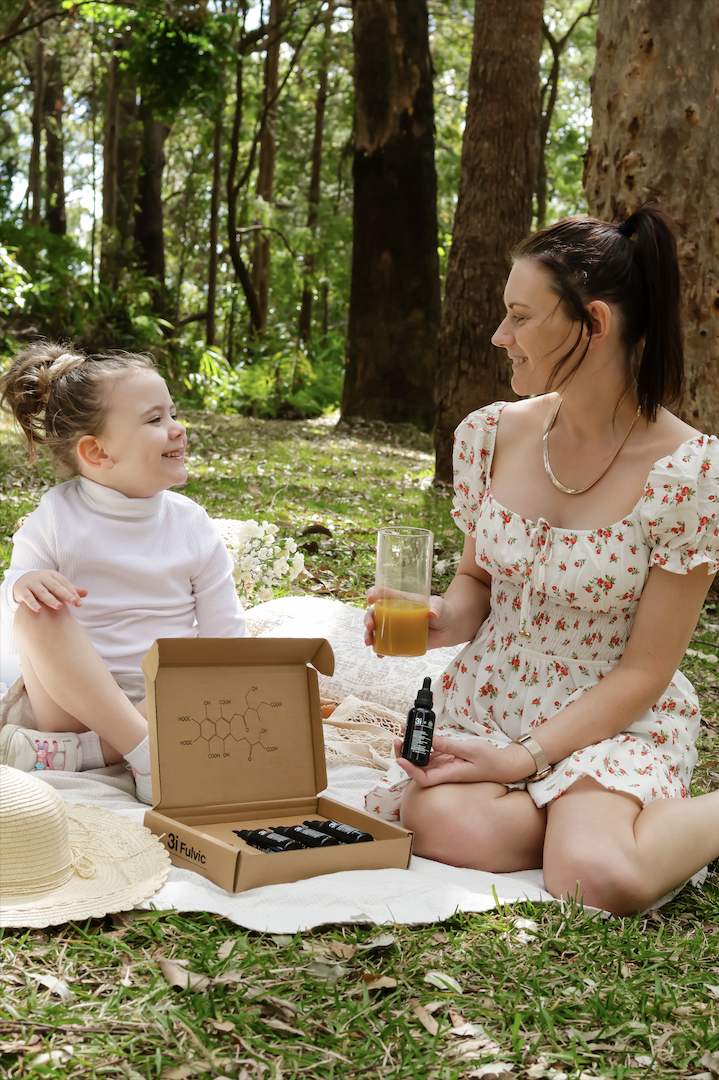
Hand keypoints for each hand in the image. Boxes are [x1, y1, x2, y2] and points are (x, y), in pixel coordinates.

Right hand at [13, 570, 87, 612]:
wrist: (20, 580)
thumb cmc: (43, 584)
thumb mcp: (55, 584)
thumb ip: (70, 589)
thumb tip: (86, 593)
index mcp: (52, 575)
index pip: (64, 583)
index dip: (72, 592)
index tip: (79, 602)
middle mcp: (42, 577)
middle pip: (55, 586)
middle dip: (65, 594)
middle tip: (74, 602)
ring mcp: (31, 583)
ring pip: (42, 592)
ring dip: (50, 599)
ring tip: (59, 607)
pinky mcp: (21, 590)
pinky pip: (27, 597)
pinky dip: (33, 603)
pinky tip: (39, 610)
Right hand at [363, 588, 451, 652]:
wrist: (448, 628)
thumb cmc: (441, 612)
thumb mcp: (439, 605)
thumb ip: (436, 607)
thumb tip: (433, 613)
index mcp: (400, 600)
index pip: (382, 593)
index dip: (373, 593)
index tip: (370, 598)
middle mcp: (394, 613)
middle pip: (374, 613)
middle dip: (368, 619)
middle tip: (370, 626)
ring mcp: (396, 628)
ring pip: (376, 630)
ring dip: (369, 635)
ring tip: (369, 642)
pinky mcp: (400, 640)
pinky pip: (386, 645)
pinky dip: (380, 650)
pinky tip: (379, 654)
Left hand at [394, 733, 535, 787]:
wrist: (503, 765)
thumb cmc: (490, 760)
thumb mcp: (469, 749)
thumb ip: (448, 745)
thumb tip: (428, 739)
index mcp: (449, 774)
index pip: (424, 779)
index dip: (410, 770)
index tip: (401, 758)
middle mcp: (443, 773)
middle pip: (418, 770)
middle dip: (405, 755)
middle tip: (398, 739)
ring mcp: (444, 767)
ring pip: (422, 761)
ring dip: (412, 748)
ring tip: (404, 732)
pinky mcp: (447, 760)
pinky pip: (431, 754)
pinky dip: (423, 745)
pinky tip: (418, 734)